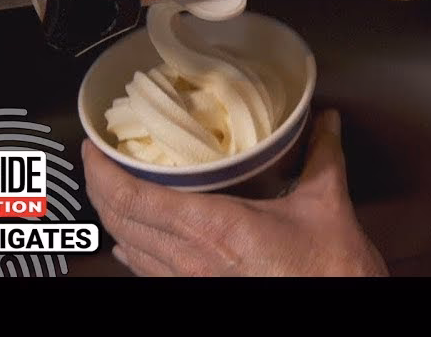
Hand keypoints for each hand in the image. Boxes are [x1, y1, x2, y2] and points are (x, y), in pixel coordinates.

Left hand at [82, 109, 387, 276]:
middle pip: (119, 222)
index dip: (101, 173)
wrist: (339, 310)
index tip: (92, 149)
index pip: (134, 199)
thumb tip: (326, 121)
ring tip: (106, 191)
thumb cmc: (328, 271)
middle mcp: (191, 259)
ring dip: (110, 218)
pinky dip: (130, 249)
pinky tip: (127, 244)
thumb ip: (322, 156)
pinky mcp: (197, 295)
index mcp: (213, 228)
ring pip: (128, 248)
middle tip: (94, 160)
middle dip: (98, 188)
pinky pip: (147, 272)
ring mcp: (190, 282)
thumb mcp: (325, 206)